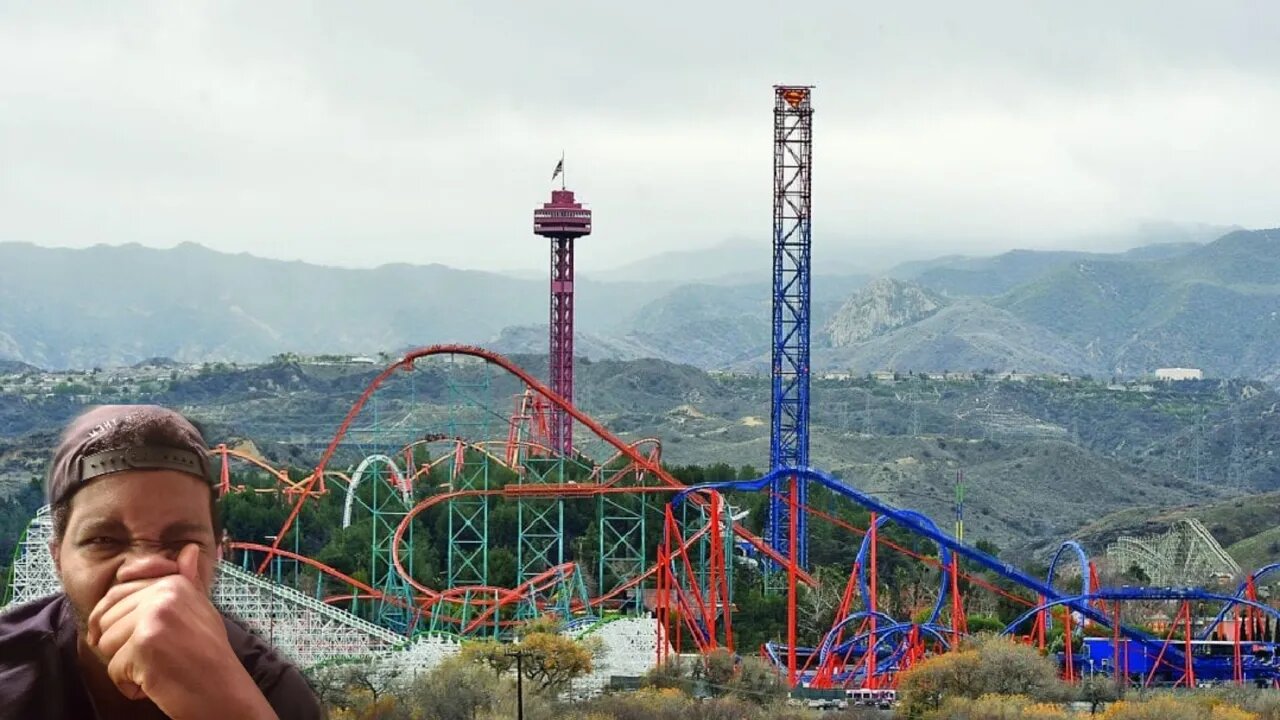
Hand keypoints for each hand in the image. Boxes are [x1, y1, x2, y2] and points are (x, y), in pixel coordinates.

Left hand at [87, 544, 276, 719]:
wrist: (223, 691)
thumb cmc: (209, 655)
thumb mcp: (200, 610)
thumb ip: (187, 581)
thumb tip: (188, 549)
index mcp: (174, 582)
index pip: (117, 593)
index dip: (115, 622)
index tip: (139, 640)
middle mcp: (164, 593)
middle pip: (106, 621)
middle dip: (122, 647)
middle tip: (157, 657)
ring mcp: (154, 616)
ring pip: (106, 645)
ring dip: (126, 667)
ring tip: (158, 669)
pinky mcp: (145, 644)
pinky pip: (113, 669)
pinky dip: (130, 685)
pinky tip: (157, 683)